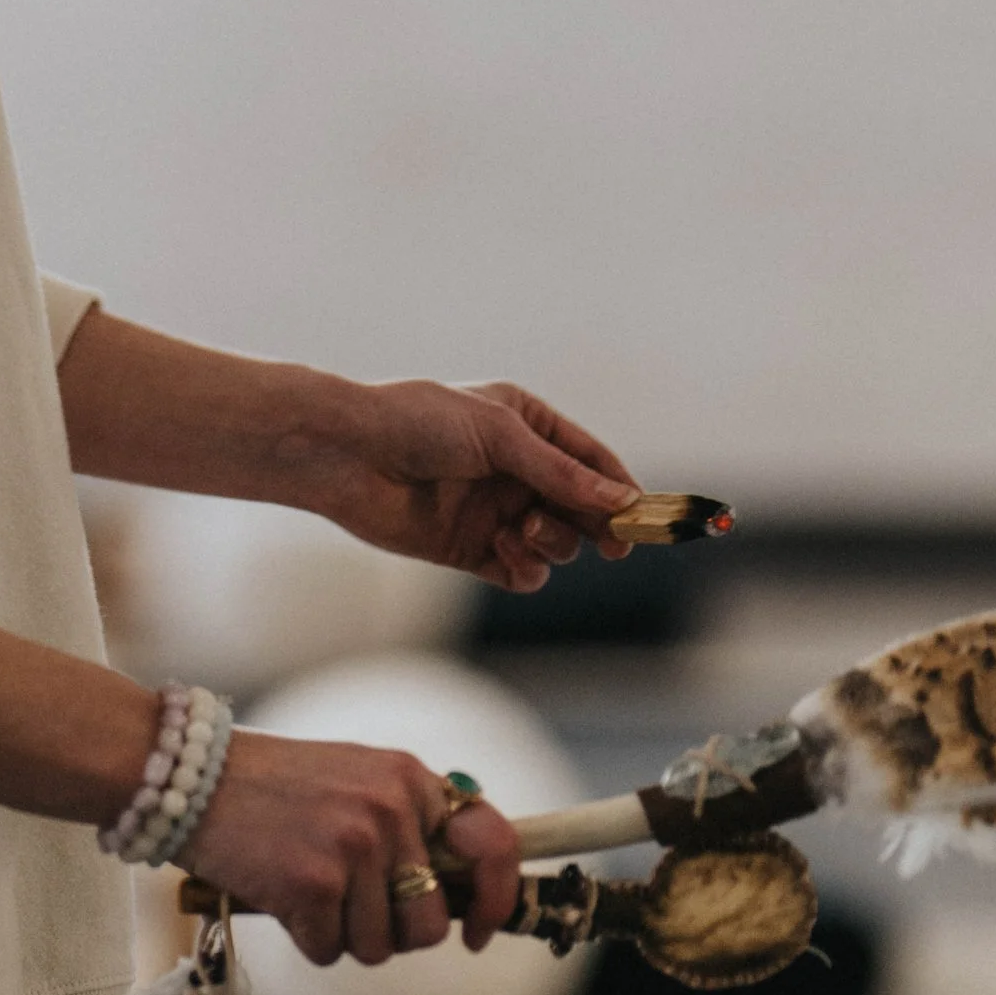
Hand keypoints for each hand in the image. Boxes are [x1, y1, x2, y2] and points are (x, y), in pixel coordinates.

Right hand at [182, 727, 521, 965]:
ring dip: (343, 935)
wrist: (188, 776)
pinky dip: (304, 938)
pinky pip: (330, 952)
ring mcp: (356, 846)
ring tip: (304, 886)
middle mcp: (392, 808)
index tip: (478, 931)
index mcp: (409, 778)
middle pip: (430, 924)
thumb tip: (458, 900)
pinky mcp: (316, 883)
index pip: (493, 842)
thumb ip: (408, 825)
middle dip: (393, 931)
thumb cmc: (273, 788)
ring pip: (379, 947)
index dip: (498, 898)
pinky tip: (278, 893)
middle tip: (346, 904)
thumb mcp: (355, 781)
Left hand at [299, 378, 638, 593]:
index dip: (620, 486)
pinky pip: (522, 572)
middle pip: (581, 507)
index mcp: (525, 425)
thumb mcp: (499, 436)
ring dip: (552, 543)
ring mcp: (496, 511)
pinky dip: (525, 568)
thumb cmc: (419, 422)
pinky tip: (506, 552)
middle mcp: (516, 469)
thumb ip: (560, 472)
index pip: (589, 458)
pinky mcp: (472, 550)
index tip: (646, 516)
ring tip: (524, 531)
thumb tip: (620, 498)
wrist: (349, 456)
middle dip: (597, 524)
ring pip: (556, 542)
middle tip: (612, 544)